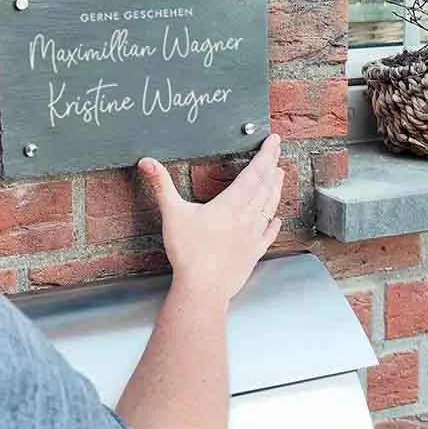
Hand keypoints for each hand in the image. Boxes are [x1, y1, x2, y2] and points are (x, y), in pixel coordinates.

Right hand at [139, 135, 283, 299]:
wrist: (203, 288)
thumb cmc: (188, 252)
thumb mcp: (172, 214)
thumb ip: (161, 185)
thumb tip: (147, 162)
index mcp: (231, 204)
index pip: (254, 173)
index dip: (265, 154)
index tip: (273, 140)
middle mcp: (247, 217)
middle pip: (265, 186)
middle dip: (272, 164)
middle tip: (277, 149)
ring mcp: (253, 236)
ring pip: (270, 206)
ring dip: (275, 188)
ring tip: (280, 174)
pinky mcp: (253, 253)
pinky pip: (268, 234)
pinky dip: (274, 222)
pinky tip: (276, 219)